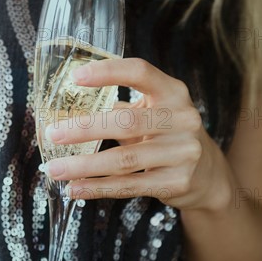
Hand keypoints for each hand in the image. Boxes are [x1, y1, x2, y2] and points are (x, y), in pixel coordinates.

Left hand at [44, 58, 230, 210]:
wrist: (208, 174)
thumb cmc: (170, 136)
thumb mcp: (156, 114)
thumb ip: (123, 110)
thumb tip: (70, 113)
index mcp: (173, 93)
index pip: (140, 72)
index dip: (108, 72)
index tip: (75, 77)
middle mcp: (182, 119)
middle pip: (127, 121)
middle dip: (85, 128)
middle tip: (53, 134)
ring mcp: (183, 152)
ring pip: (124, 159)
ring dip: (84, 165)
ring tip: (54, 169)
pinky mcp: (177, 182)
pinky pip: (130, 185)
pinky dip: (98, 188)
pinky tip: (75, 188)